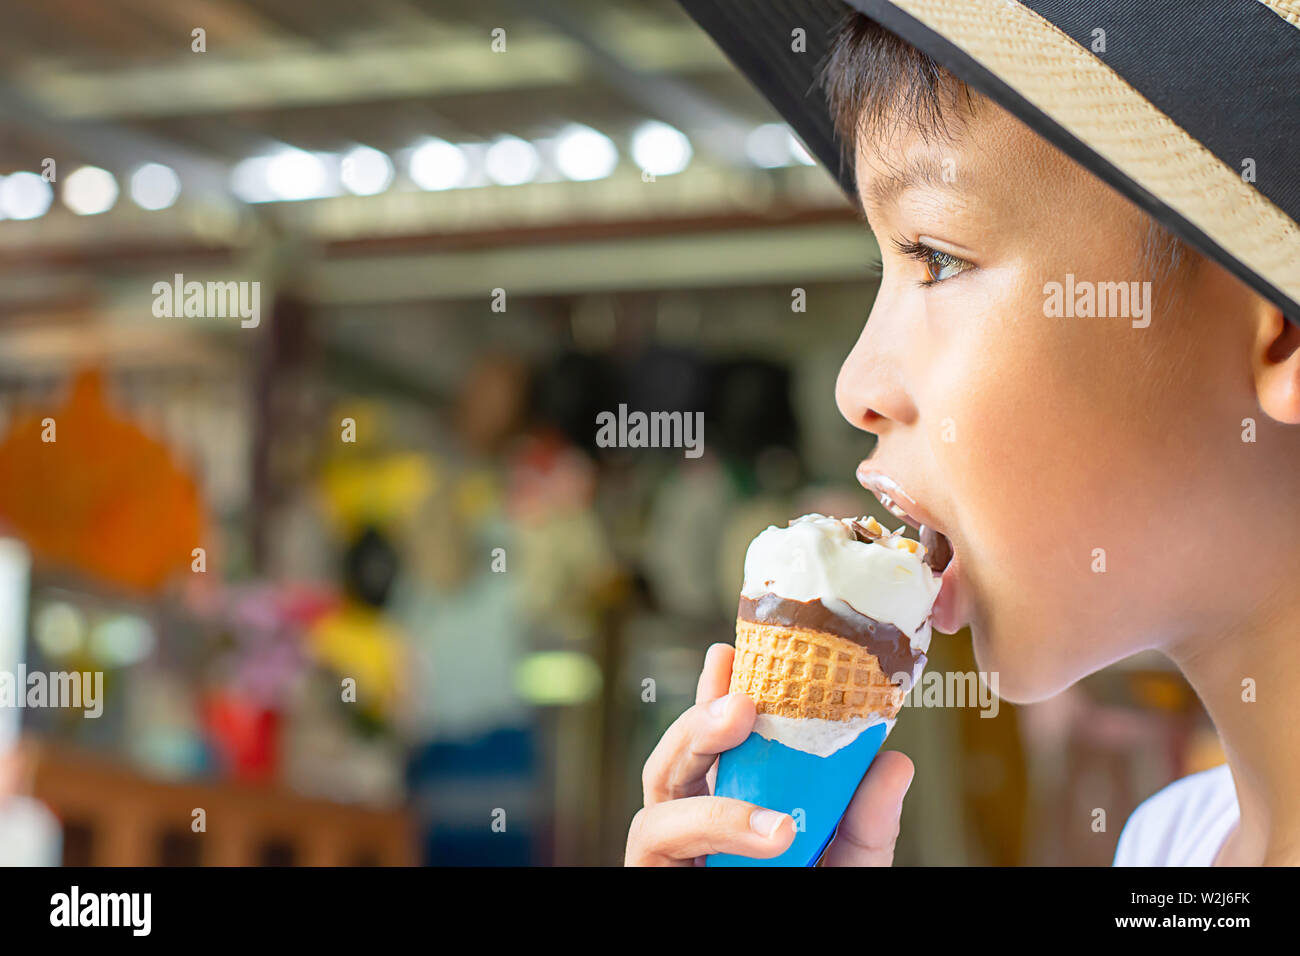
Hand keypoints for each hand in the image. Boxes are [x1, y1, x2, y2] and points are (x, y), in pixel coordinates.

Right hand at [625, 642, 913, 865]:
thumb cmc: (812, 901)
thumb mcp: (849, 866)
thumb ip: (866, 820)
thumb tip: (895, 761)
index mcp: (730, 807)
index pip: (717, 743)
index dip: (717, 693)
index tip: (732, 650)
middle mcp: (690, 827)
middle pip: (676, 756)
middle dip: (700, 714)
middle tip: (741, 692)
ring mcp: (668, 856)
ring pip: (657, 791)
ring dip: (696, 752)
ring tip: (744, 731)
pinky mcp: (652, 879)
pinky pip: (659, 840)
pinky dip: (715, 825)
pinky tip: (770, 827)